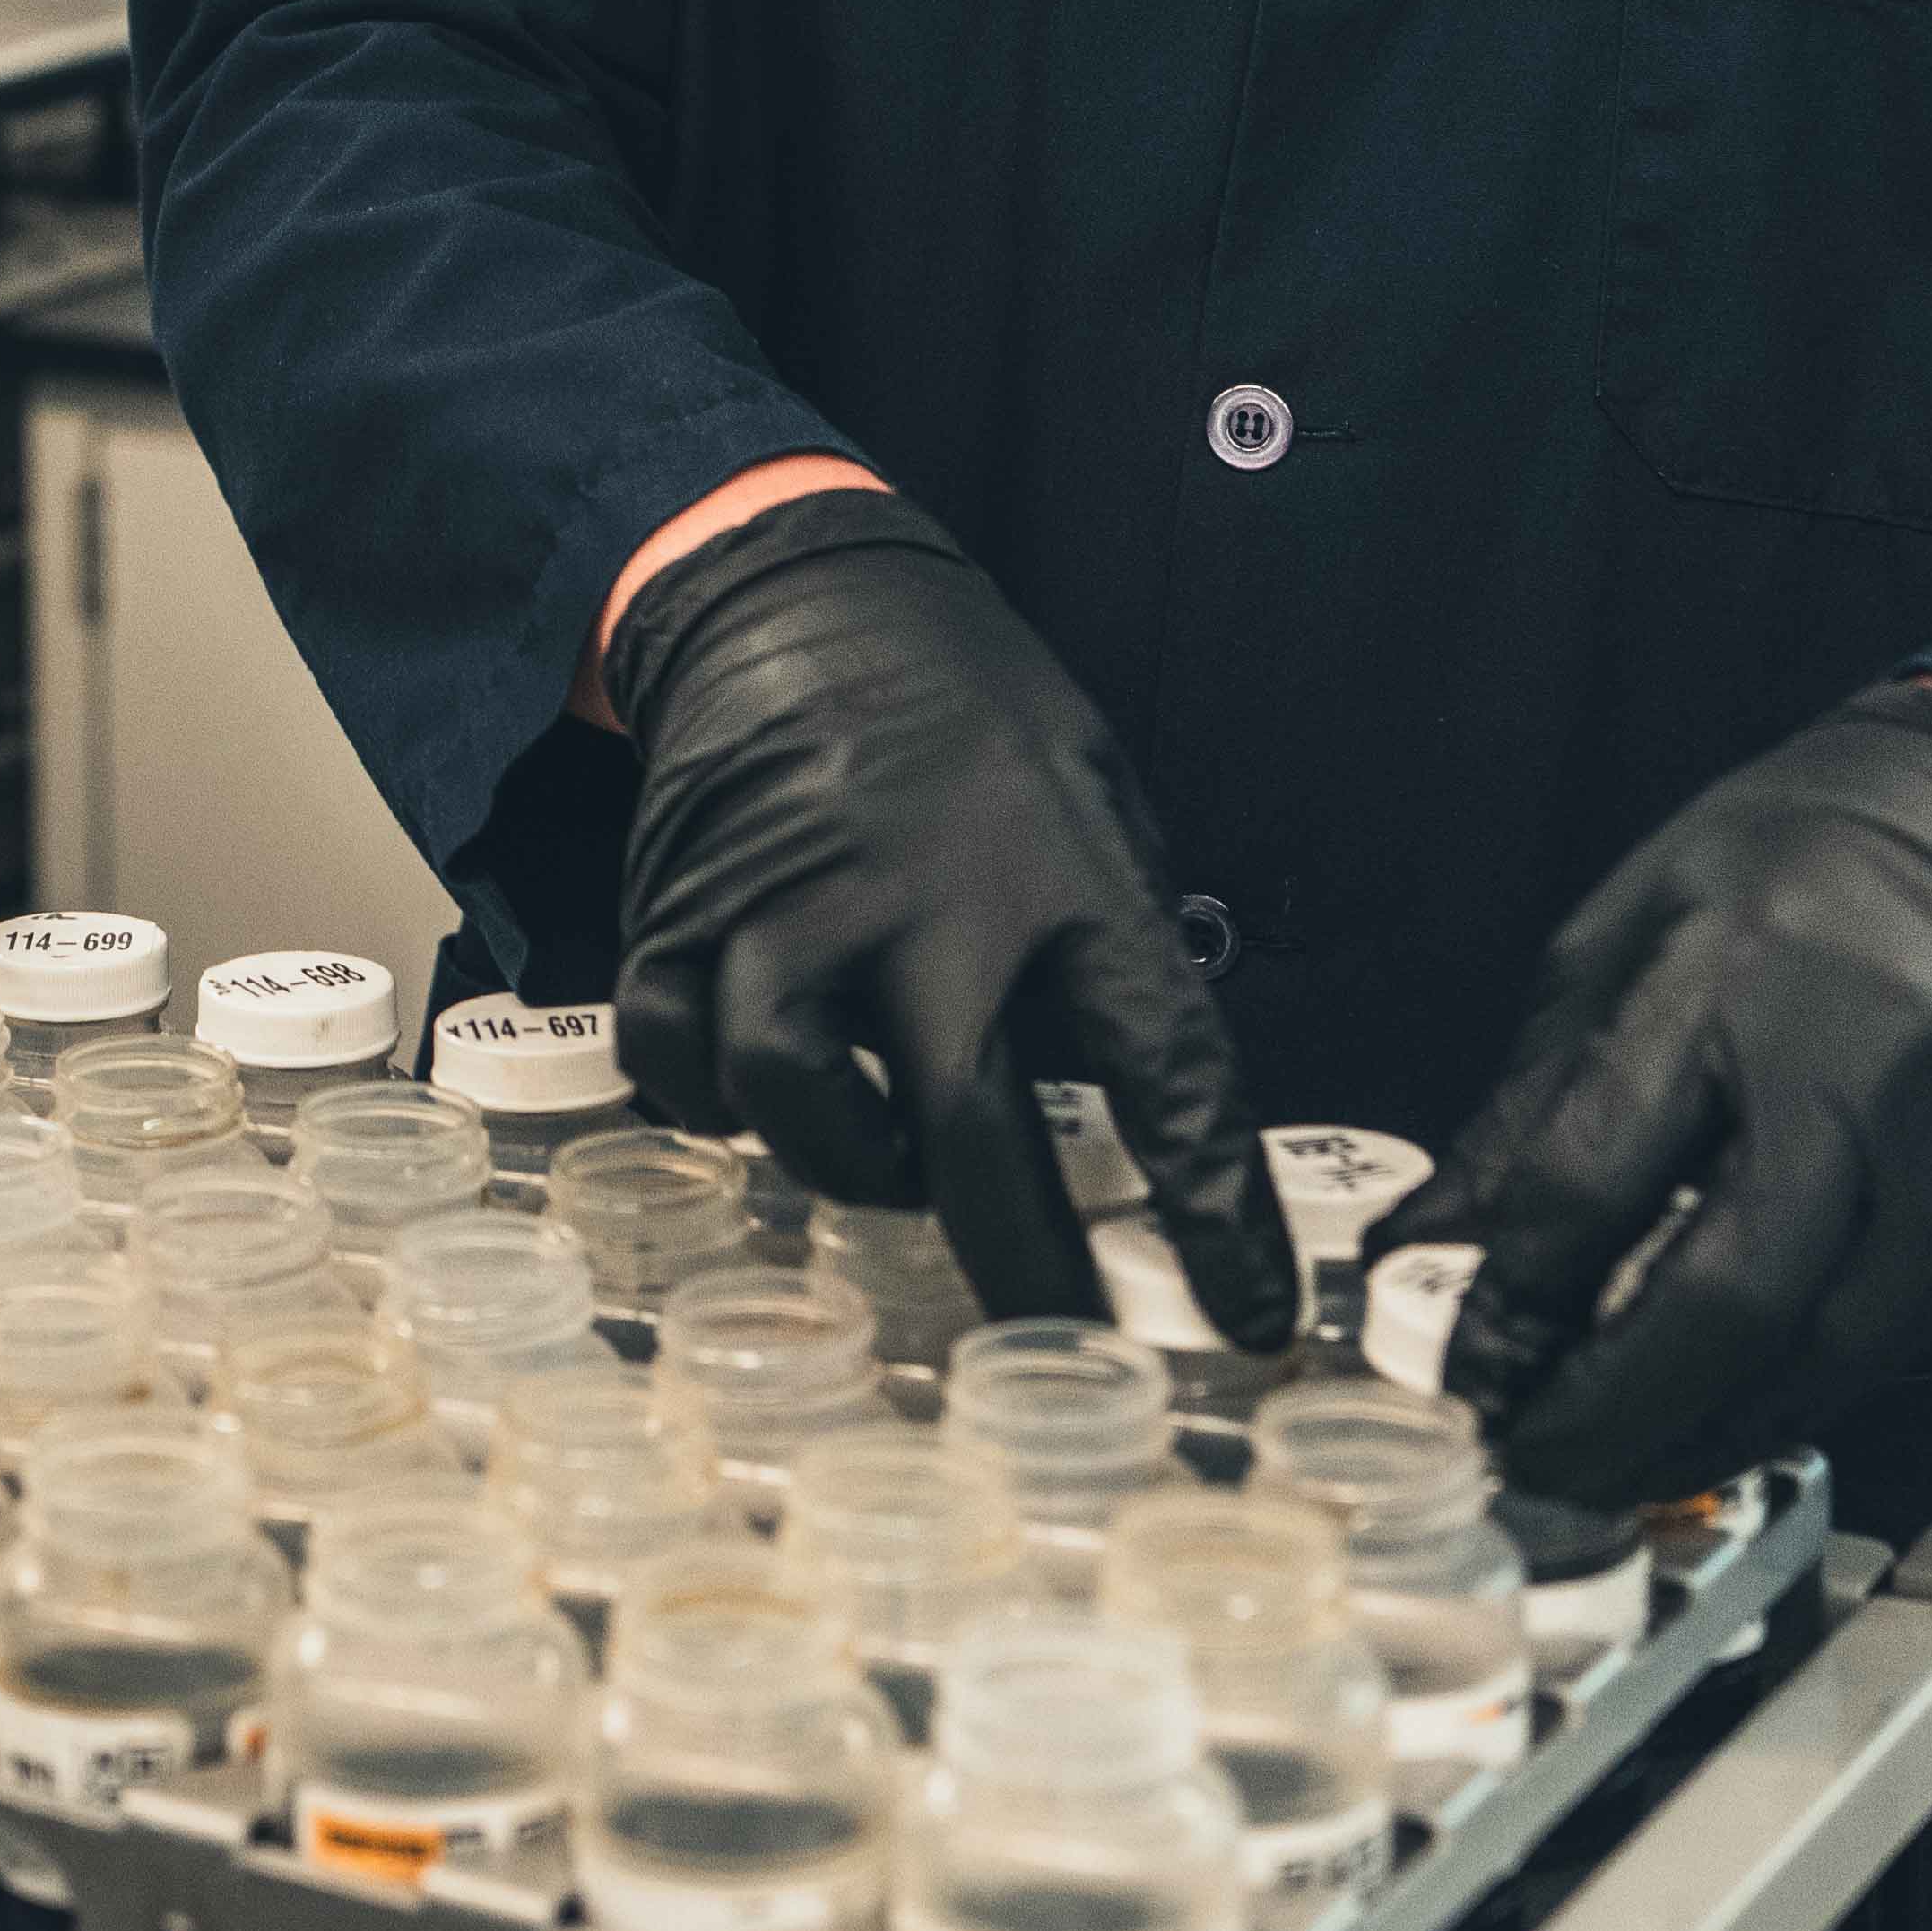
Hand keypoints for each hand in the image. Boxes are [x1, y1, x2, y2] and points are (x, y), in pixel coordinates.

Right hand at [605, 489, 1293, 1350]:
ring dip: (858, 1167)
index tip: (1251, 1312)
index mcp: (1059, 871)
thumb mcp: (1091, 794)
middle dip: (1028, 1271)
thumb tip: (1157, 1111)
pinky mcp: (680, 920)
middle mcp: (922, 906)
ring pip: (804, 1116)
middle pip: (969, 1138)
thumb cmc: (964, 711)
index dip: (1217, 1209)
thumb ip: (1115, 942)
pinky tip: (762, 1082)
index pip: (1166, 1067)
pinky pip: (684, 1070)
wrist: (790, 594)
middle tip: (1065, 1336)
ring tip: (892, 1153)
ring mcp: (787, 917)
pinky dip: (720, 1102)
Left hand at [1385, 683, 1931, 1502]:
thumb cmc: (1789, 869)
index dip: (1520, 1293)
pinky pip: (1925, 1329)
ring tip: (1636, 1461)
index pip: (1599, 1175)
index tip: (1470, 1362)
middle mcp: (1867, 1057)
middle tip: (1544, 1465)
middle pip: (1738, 1291)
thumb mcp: (1623, 937)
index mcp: (1731, 971)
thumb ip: (1534, 1107)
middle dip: (1624, 1408)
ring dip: (1727, 1425)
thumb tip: (1425, 1252)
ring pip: (1844, 1342)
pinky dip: (1827, 1382)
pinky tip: (1753, 1402)